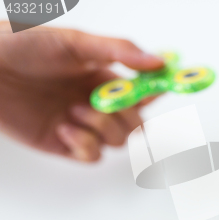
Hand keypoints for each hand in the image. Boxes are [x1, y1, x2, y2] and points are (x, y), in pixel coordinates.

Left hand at [0, 22, 163, 161]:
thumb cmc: (25, 47)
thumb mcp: (75, 42)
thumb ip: (119, 51)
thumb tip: (158, 61)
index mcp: (107, 77)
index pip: (146, 90)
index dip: (160, 91)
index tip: (171, 87)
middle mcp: (100, 102)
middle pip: (137, 123)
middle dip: (128, 117)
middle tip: (106, 104)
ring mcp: (85, 124)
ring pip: (119, 141)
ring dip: (102, 127)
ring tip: (74, 110)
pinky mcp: (67, 144)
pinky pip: (93, 156)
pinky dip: (85, 145)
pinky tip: (64, 129)